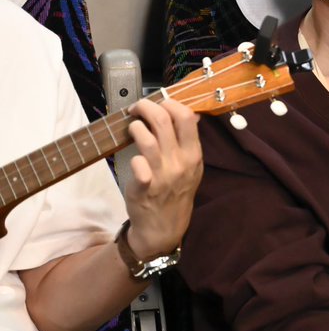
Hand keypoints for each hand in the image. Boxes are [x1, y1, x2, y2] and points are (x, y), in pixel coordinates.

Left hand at [122, 98, 202, 259]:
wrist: (165, 227)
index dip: (169, 103)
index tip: (159, 103)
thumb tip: (189, 114)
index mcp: (193, 154)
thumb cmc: (177, 192)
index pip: (186, 117)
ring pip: (147, 139)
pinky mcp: (144, 188)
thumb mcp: (193, 167)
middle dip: (146, 107)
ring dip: (136, 127)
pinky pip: (137, 165)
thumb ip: (189, 142)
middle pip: (163, 121)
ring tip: (133, 127)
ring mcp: (162, 175)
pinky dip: (133, 157)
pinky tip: (134, 158)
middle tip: (137, 108)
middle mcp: (180, 162)